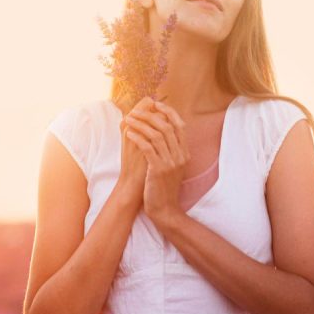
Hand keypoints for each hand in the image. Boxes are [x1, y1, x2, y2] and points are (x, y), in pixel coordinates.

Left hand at [122, 99, 189, 226]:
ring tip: (128, 120)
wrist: (165, 209)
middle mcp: (180, 155)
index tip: (155, 104)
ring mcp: (171, 163)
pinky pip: (148, 147)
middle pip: (167, 126)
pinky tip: (129, 134)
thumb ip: (171, 150)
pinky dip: (138, 138)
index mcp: (185, 153)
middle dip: (150, 115)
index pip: (180, 125)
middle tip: (136, 110)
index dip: (168, 112)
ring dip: (141, 124)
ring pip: (156, 135)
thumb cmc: (164, 186)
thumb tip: (163, 130)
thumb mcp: (173, 166)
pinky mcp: (159, 170)